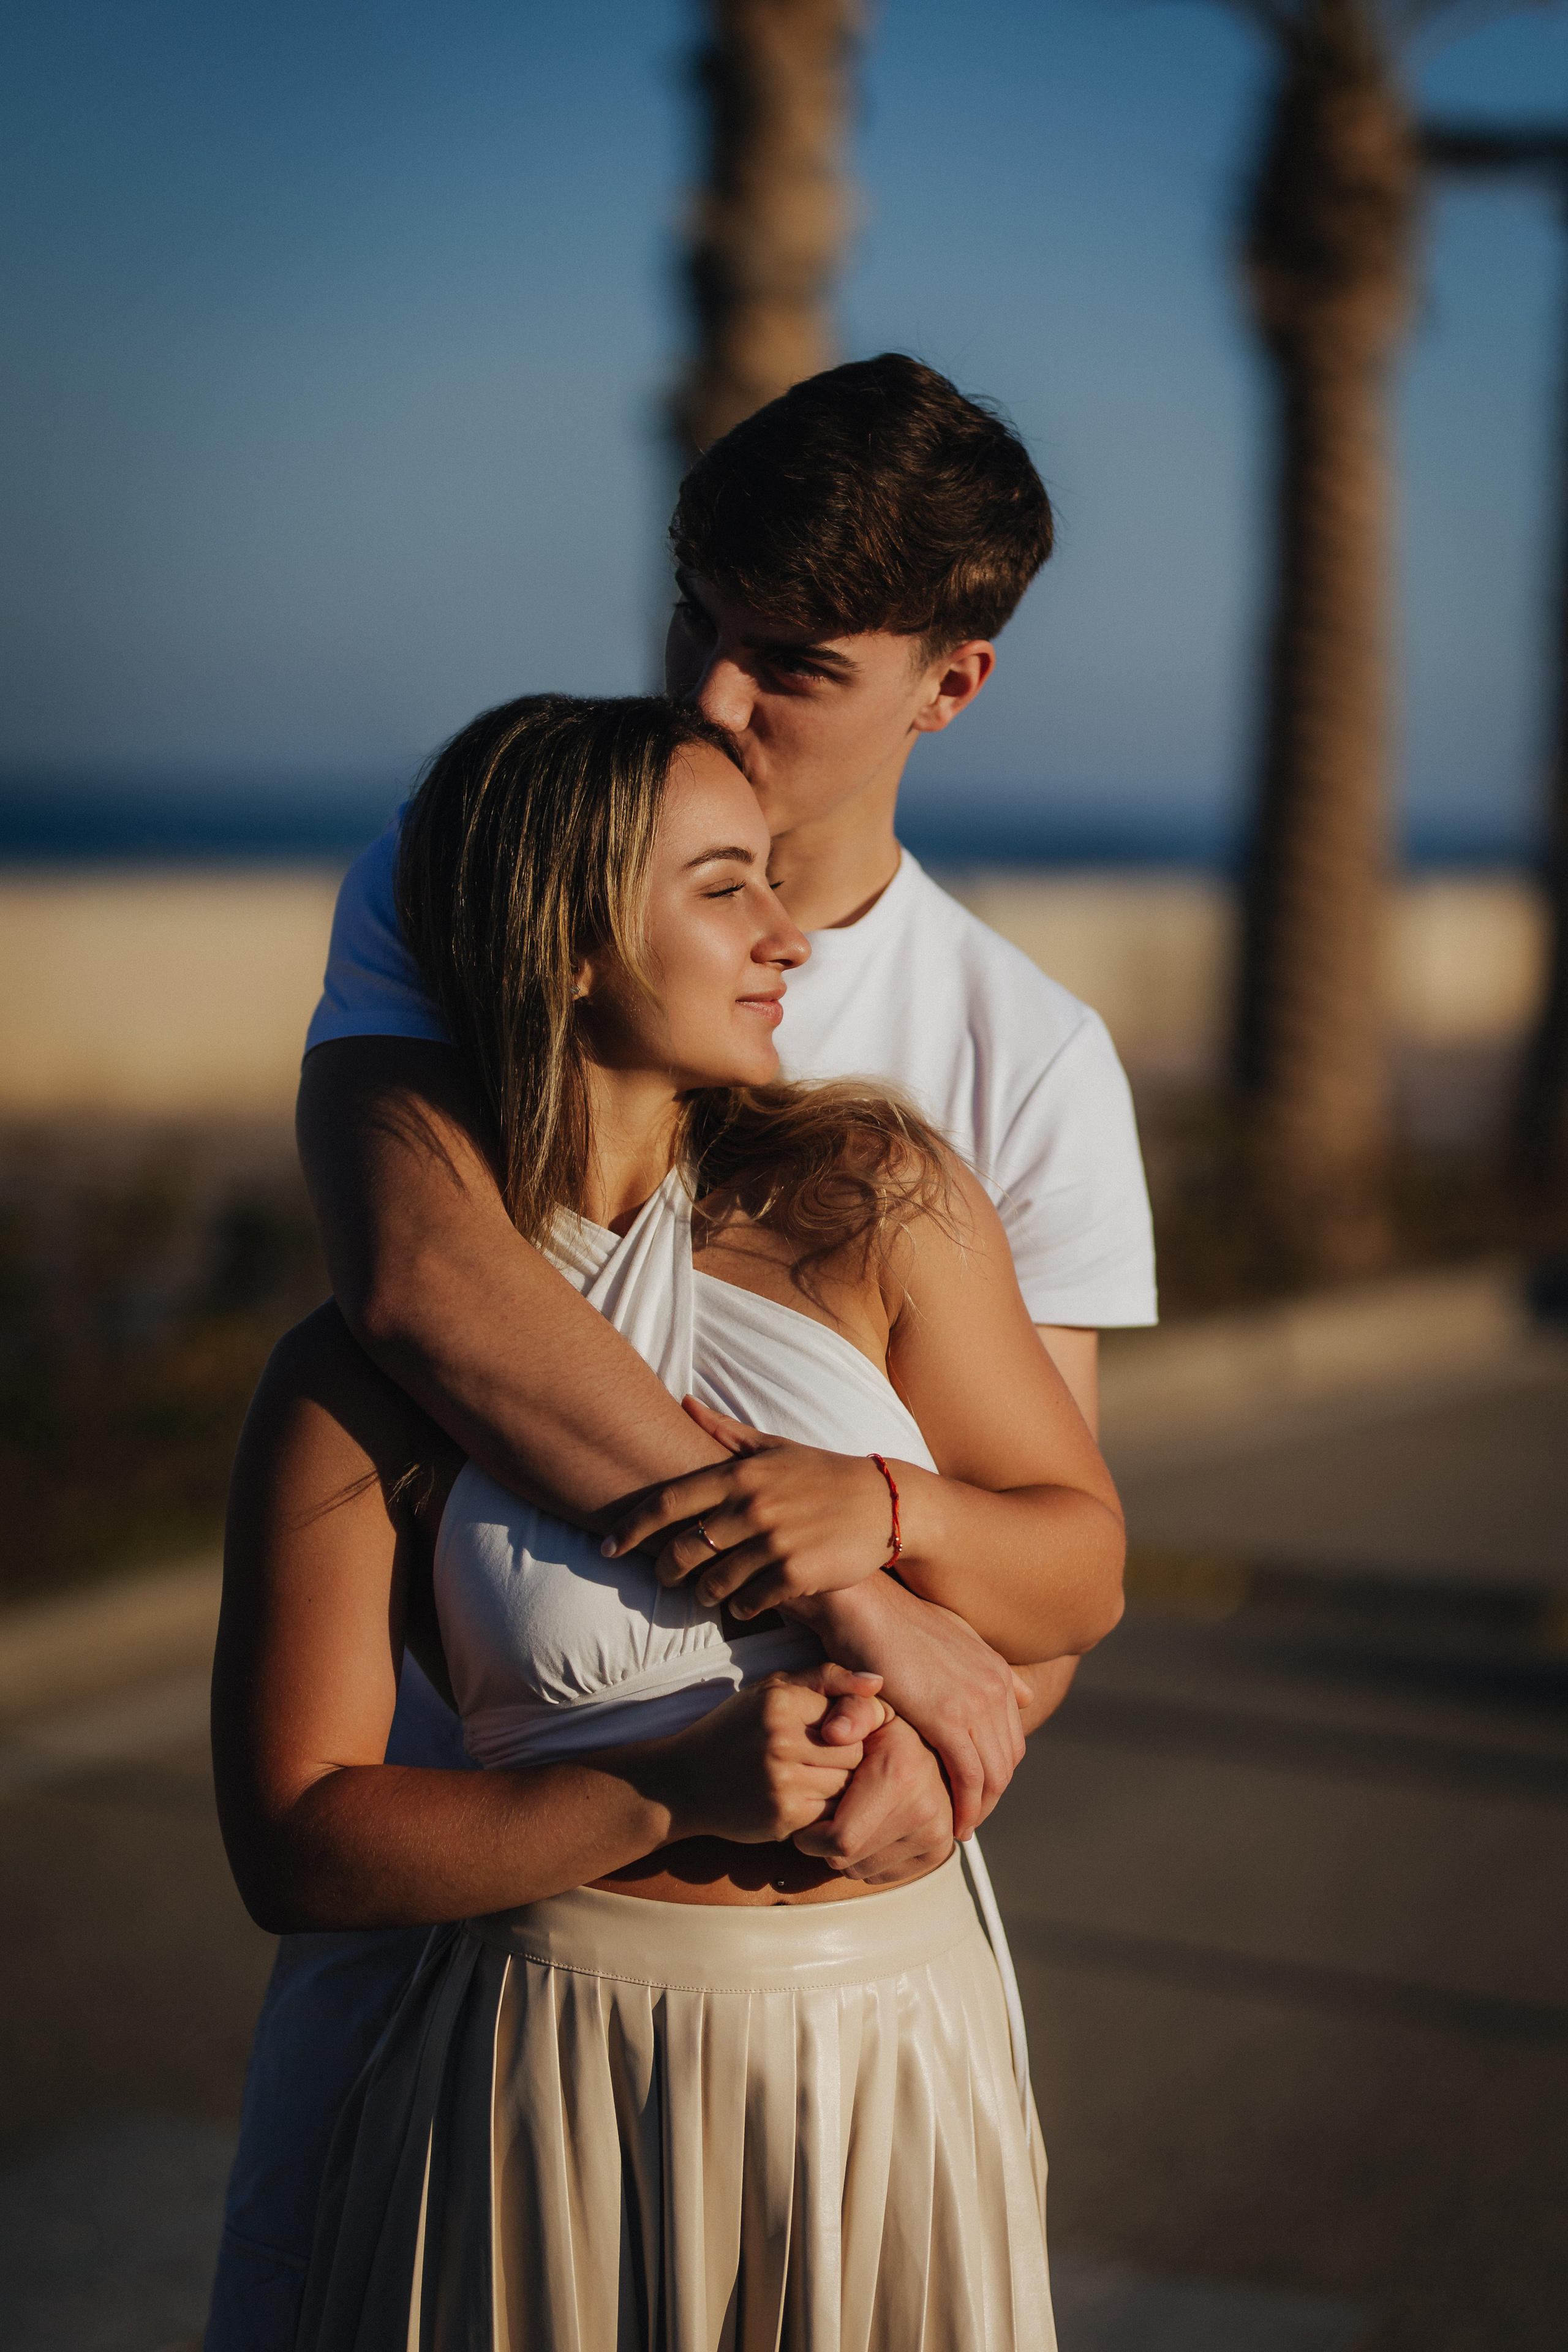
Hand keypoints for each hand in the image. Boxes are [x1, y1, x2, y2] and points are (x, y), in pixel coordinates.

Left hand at [601, 1399, 896, 1618]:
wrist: (885, 1502)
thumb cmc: (822, 1473)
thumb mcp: (774, 1447)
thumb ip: (725, 1432)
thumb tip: (682, 1403)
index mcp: (741, 1474)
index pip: (669, 1501)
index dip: (631, 1527)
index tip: (608, 1546)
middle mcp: (753, 1507)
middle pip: (684, 1549)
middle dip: (665, 1569)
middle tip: (664, 1577)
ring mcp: (774, 1542)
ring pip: (714, 1583)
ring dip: (704, 1593)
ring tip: (708, 1592)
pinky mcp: (797, 1574)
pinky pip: (750, 1603)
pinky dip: (741, 1608)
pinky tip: (744, 1604)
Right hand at [655, 1669, 889, 1846]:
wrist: (682, 1783)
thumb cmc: (734, 1730)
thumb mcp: (771, 1690)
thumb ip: (826, 1679)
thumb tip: (878, 1681)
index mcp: (781, 1701)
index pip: (853, 1713)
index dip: (852, 1726)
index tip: (838, 1733)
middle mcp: (782, 1740)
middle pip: (855, 1753)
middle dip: (847, 1757)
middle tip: (824, 1758)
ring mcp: (783, 1782)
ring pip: (846, 1785)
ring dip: (836, 1785)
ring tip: (810, 1777)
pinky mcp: (783, 1817)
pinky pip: (830, 1814)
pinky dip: (823, 1809)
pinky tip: (801, 1798)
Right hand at [785, 1575, 1026, 1839]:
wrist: (861, 1606)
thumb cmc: (889, 1621)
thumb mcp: (950, 1637)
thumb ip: (985, 1668)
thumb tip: (1023, 1693)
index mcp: (996, 1671)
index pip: (1010, 1739)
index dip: (996, 1773)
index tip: (976, 1796)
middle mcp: (994, 1686)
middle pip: (1007, 1761)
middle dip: (991, 1796)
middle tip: (967, 1819)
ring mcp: (974, 1701)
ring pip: (993, 1773)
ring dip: (981, 1807)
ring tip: (960, 1828)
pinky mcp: (947, 1716)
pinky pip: (969, 1774)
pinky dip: (967, 1804)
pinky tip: (954, 1822)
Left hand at [791, 1714, 954, 1883]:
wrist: (937, 1749)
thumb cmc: (888, 1731)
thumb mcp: (869, 1709)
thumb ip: (848, 1710)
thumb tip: (832, 1733)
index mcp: (899, 1775)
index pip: (840, 1838)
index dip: (811, 1836)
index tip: (805, 1820)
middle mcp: (924, 1809)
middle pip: (847, 1859)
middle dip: (825, 1844)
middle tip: (827, 1814)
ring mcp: (935, 1835)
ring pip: (861, 1870)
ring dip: (847, 1851)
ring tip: (852, 1816)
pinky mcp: (937, 1852)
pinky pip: (881, 1875)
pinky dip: (868, 1858)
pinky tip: (872, 1827)